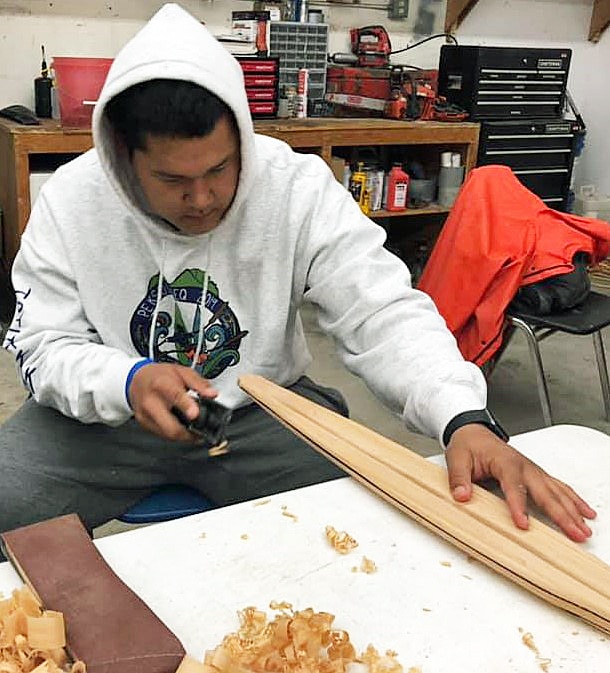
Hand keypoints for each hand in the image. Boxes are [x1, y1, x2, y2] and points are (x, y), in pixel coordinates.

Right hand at [128, 362, 217, 440]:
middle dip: (189, 432)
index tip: (196, 414)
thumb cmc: (159, 375)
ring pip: (168, 435)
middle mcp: (150, 401)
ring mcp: (145, 415)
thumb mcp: (182, 371)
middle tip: (203, 429)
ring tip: (195, 428)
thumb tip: (212, 394)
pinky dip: (175, 433)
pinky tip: (182, 426)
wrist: (136, 379)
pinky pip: (163, 434)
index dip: (186, 406)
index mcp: (161, 383)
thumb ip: (199, 383)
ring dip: (185, 435)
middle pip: (170, 426)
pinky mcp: (144, 424)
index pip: (174, 396)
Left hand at [445, 424, 596, 542]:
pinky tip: (585, 513)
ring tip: (584, 529)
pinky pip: (559, 487)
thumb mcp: (457, 458)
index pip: (514, 485)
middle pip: (545, 491)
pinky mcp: (536, 474)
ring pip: (557, 491)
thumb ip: (459, 478)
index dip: (518, 506)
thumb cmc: (468, 445)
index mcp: (504, 461)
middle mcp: (524, 466)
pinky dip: (574, 500)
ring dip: (572, 510)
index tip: (523, 524)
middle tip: (574, 532)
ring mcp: (533, 470)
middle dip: (561, 513)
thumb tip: (461, 495)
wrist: (474, 432)